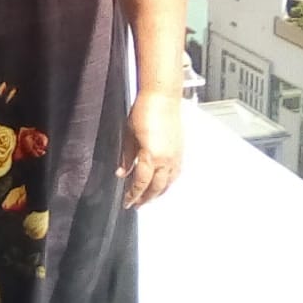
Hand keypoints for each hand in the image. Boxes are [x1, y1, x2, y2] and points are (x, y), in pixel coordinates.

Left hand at [116, 90, 182, 208]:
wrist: (162, 98)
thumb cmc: (144, 111)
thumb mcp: (129, 135)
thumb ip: (126, 157)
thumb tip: (122, 173)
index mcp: (151, 156)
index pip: (141, 183)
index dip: (133, 195)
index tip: (127, 202)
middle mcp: (166, 160)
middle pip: (156, 187)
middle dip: (146, 198)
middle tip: (137, 205)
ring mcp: (175, 157)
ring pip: (167, 183)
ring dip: (158, 193)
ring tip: (149, 198)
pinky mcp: (180, 152)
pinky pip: (175, 174)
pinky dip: (167, 183)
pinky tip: (162, 184)